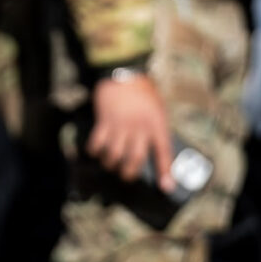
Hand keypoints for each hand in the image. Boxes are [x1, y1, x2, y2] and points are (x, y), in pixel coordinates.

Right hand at [88, 73, 174, 191]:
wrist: (123, 74)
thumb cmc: (143, 93)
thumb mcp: (157, 110)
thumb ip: (155, 129)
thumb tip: (151, 151)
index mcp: (156, 124)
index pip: (163, 152)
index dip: (165, 171)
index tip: (165, 187)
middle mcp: (139, 127)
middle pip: (134, 158)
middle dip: (129, 173)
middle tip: (126, 177)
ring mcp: (120, 124)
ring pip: (114, 153)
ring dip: (110, 164)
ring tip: (110, 165)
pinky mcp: (104, 120)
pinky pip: (98, 142)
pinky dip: (95, 151)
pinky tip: (95, 152)